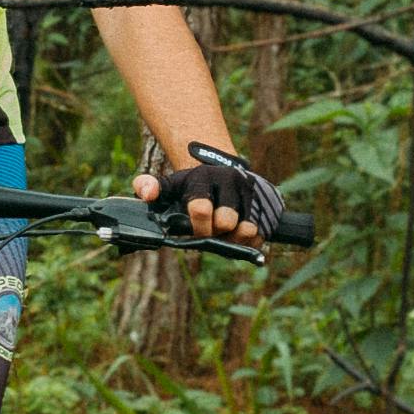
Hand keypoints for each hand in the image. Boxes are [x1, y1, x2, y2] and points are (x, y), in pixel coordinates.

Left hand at [132, 142, 284, 245]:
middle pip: (227, 222)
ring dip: (234, 239)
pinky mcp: (268, 204)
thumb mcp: (170, 185)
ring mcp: (252, 192)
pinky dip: (250, 241)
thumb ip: (149, 187)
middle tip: (211, 232)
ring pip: (248, 229)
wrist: (222, 172)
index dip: (198, 228)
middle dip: (217, 233)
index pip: (201, 209)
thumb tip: (146, 194)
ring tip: (225, 235)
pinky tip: (238, 235)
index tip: (195, 231)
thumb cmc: (192, 186)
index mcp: (204, 177)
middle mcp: (232, 181)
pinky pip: (262, 234)